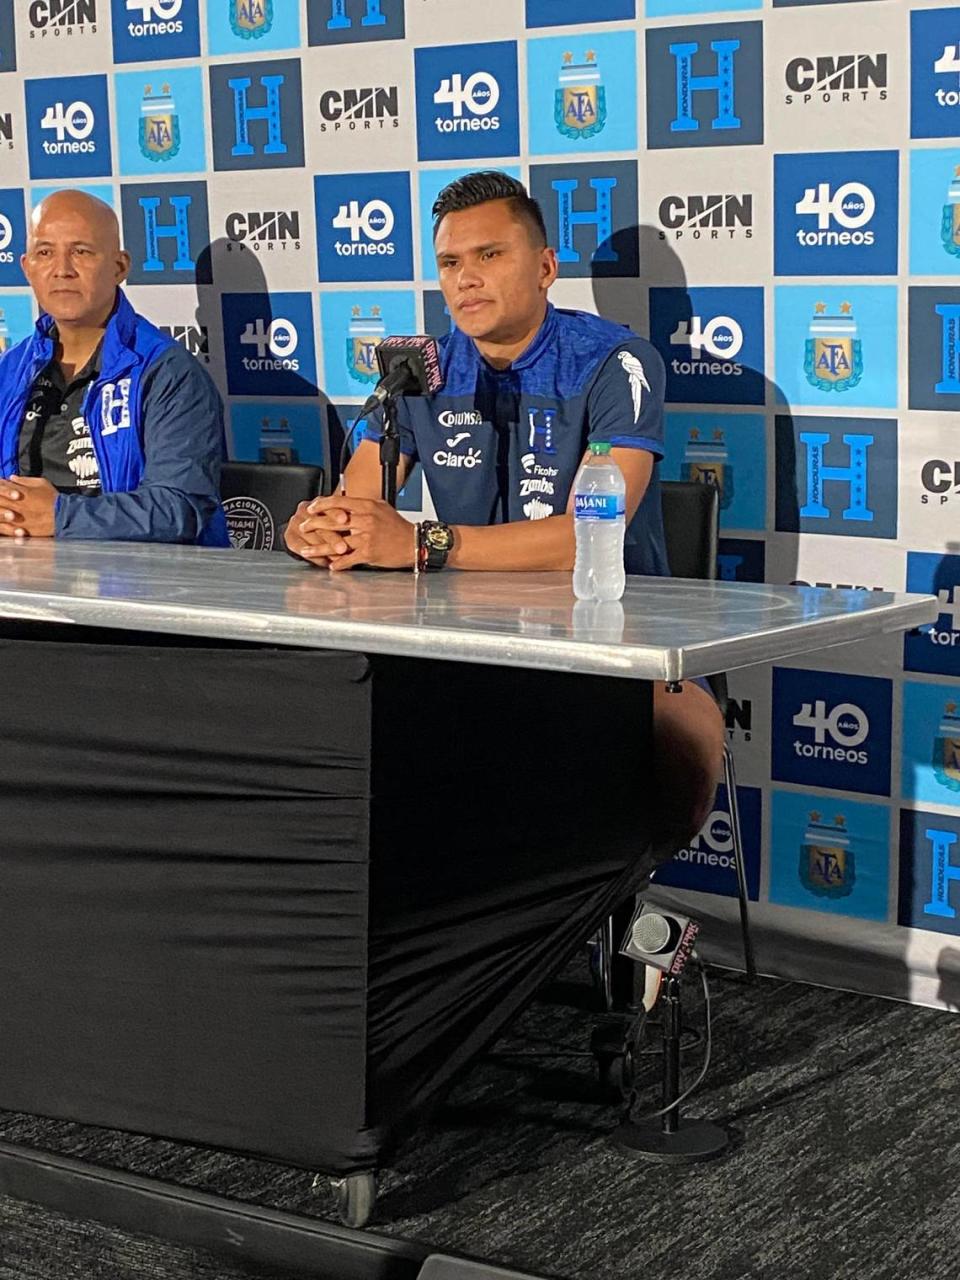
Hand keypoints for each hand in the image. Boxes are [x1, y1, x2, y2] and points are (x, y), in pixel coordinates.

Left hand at [0, 476, 57, 537]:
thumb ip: (25, 480)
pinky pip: (6, 529)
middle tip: (0, 499)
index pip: (1, 486)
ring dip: (0, 513)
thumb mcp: (41, 483)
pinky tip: (4, 524)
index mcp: (19, 492)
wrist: (64, 516)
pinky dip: (3, 526)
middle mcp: (15, 504)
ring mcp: (16, 518)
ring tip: (3, 512)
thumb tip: (12, 477)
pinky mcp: (20, 530)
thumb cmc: (53, 499)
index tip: (0, 486)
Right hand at [283, 499, 348, 566]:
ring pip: (311, 537)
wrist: (304, 530)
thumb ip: (347, 524)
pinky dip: (314, 557)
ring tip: (337, 559)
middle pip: (319, 524)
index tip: (345, 519)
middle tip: (343, 548)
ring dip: (324, 550)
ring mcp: (295, 522)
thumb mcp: (339, 522)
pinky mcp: (289, 536)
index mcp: (319, 502)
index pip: (326, 505)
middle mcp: (305, 509)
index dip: (336, 512)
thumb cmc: (330, 526)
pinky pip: (301, 548)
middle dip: (332, 537)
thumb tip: (362, 535)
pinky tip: (325, 562)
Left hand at [294, 495, 417, 571]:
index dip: (321, 505)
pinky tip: (329, 566)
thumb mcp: (380, 507)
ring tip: (307, 551)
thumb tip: (345, 503)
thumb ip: (362, 505)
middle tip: (302, 528)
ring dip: (318, 549)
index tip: (311, 508)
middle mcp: (365, 519)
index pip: (337, 502)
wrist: (414, 543)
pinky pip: (348, 559)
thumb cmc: (398, 527)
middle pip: (332, 521)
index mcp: (367, 506)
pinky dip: (338, 564)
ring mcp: (366, 537)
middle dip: (313, 525)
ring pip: (336, 542)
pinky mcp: (369, 553)